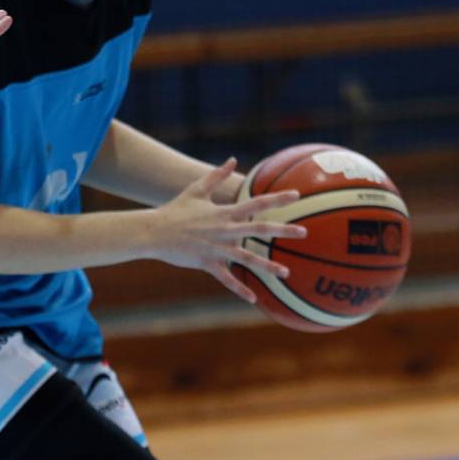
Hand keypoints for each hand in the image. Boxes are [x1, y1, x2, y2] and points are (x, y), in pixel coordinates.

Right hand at [146, 158, 306, 303]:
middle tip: (304, 232)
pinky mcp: (208, 263)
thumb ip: (215, 175)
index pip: (255, 202)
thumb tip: (232, 159)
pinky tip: (253, 299)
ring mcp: (217, 248)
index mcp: (224, 212)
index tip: (296, 196)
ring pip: (247, 258)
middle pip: (259, 229)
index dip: (276, 198)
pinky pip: (226, 278)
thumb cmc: (175, 209)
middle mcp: (224, 230)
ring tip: (286, 273)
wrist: (154, 232)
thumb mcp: (195, 189)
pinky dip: (239, 288)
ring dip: (268, 266)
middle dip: (283, 230)